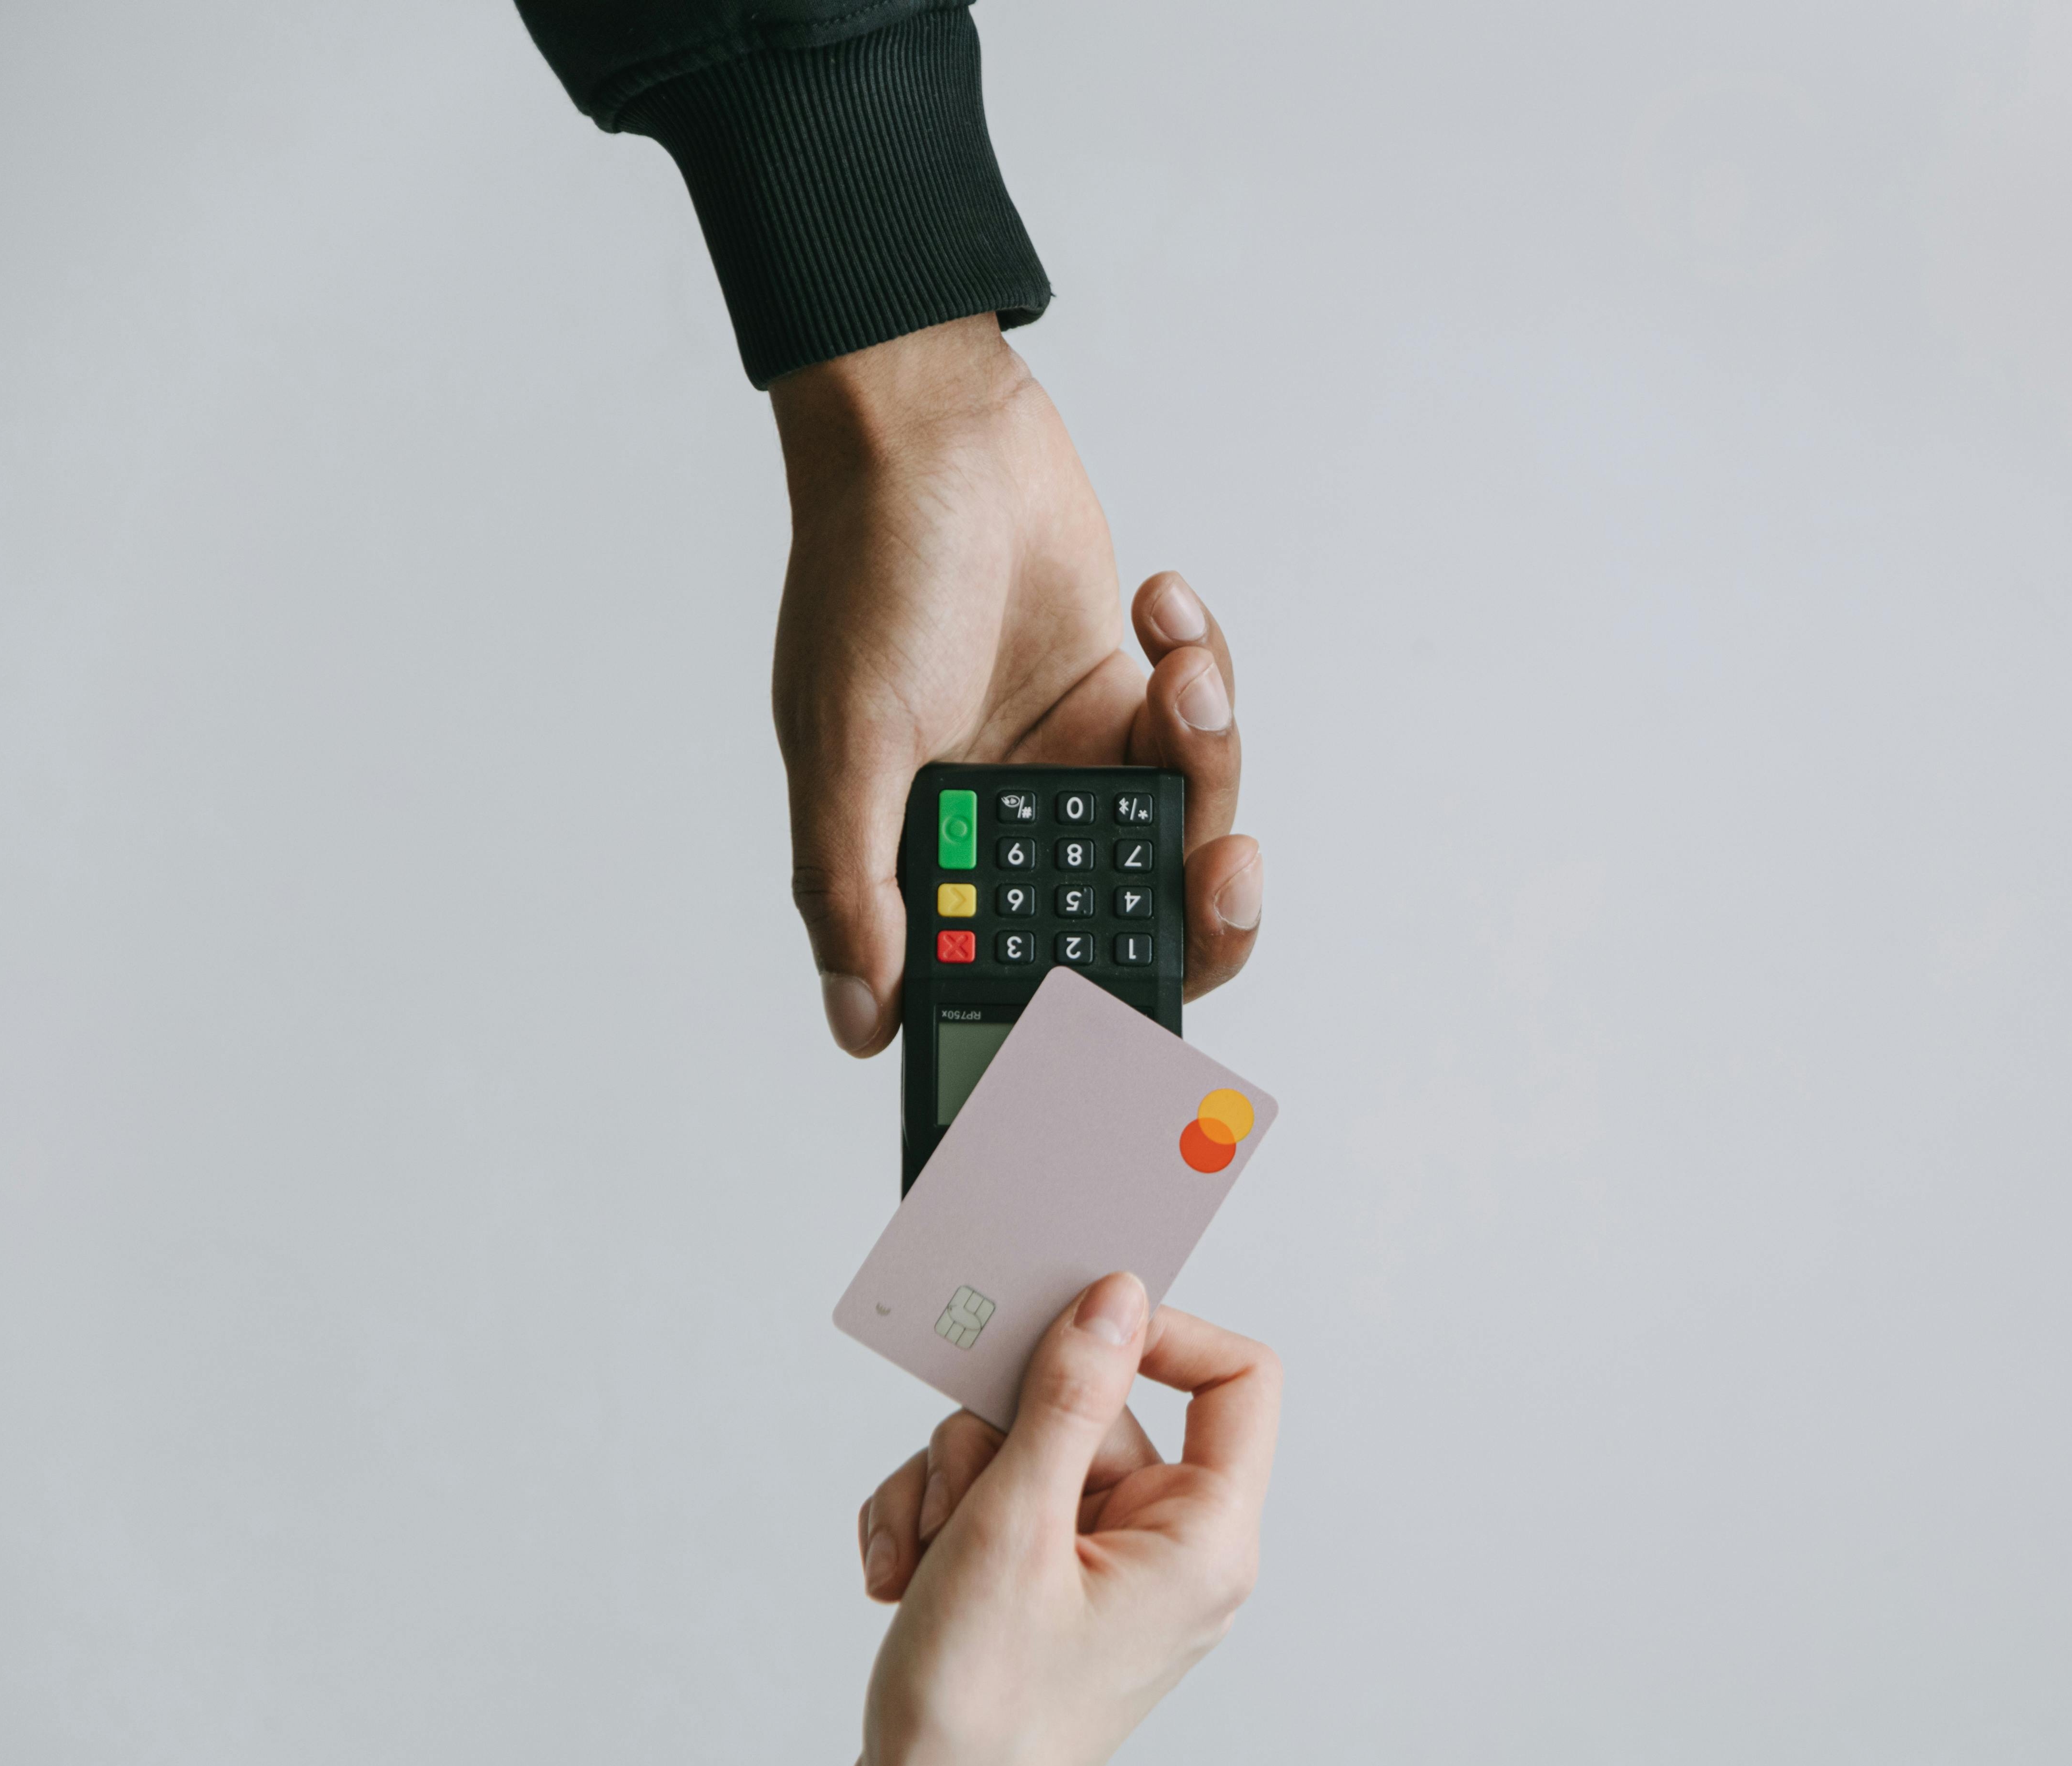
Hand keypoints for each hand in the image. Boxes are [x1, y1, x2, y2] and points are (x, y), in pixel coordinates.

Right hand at [769, 318, 1263, 1055]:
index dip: (1086, 1025)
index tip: (1149, 1030)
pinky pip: (1201, 729)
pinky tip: (1156, 602)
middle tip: (1224, 869)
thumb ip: (852, 887)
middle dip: (1200, 910)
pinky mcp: (1127, 702)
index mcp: (922, 856)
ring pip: (1187, 827)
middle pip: (1134, 929)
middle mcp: (1002, 826)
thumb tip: (860, 1020)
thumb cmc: (871, 568)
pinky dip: (1201, 672)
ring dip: (1208, 755)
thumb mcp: (846, 741)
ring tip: (1177, 673)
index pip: (1012, 981)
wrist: (935, 429)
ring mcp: (1072, 767)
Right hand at [839, 1274, 1282, 1765]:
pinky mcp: (1045, 1581)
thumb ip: (1063, 1401)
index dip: (1160, 1333)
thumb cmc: (979, 1713)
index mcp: (1204, 1538)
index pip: (1237, 1380)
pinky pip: (991, 1498)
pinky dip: (933, 1527)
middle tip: (958, 1513)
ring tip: (922, 1567)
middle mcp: (1169, 1547)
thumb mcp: (1013, 1531)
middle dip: (997, 1442)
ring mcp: (1104, 1566)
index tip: (1068, 1325)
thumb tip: (1115, 1297)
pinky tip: (900, 1581)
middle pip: (1092, 1408)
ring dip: (947, 1490)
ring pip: (1022, 1447)